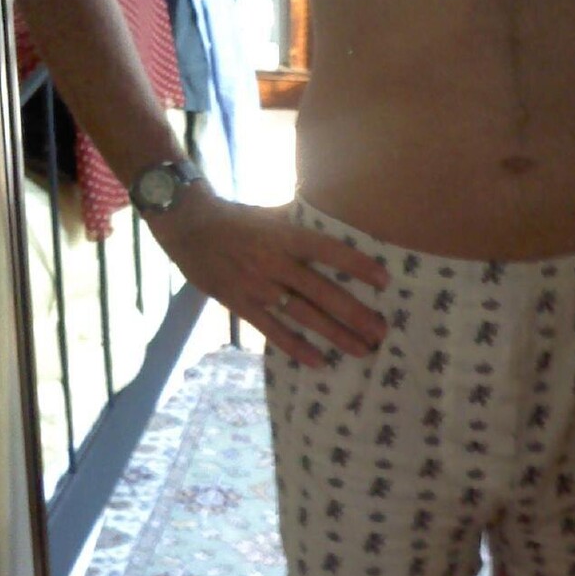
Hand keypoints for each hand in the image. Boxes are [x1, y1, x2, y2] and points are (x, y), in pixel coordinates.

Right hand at [151, 186, 389, 367]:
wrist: (190, 227)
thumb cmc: (239, 220)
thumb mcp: (273, 214)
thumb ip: (303, 225)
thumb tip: (340, 220)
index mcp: (285, 236)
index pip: (328, 250)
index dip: (356, 265)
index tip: (384, 280)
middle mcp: (274, 263)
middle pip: (321, 291)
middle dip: (354, 313)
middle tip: (382, 331)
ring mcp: (257, 287)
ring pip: (303, 315)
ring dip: (335, 334)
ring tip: (362, 349)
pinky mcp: (241, 305)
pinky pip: (273, 331)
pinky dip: (296, 347)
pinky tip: (320, 361)